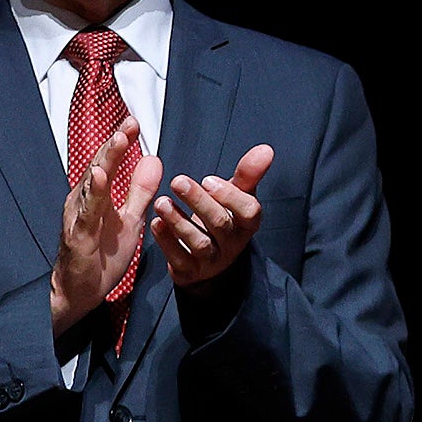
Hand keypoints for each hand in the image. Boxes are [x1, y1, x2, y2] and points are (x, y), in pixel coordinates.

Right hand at [50, 114, 159, 336]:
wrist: (81, 290)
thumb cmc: (102, 253)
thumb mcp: (130, 218)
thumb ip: (139, 190)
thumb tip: (153, 158)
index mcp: (97, 196)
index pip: (110, 164)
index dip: (121, 143)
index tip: (135, 121)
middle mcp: (84, 202)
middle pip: (99, 167)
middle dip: (114, 144)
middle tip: (130, 122)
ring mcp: (79, 218)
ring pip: (91, 186)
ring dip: (104, 162)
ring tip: (118, 141)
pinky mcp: (79, 236)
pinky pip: (88, 213)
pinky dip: (94, 194)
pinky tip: (100, 178)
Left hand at [155, 145, 272, 288]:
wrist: (209, 262)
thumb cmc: (222, 220)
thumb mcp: (237, 198)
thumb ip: (248, 175)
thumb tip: (266, 149)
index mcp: (247, 224)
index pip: (249, 212)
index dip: (230, 197)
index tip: (208, 179)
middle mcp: (233, 243)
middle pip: (220, 224)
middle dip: (199, 202)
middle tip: (178, 181)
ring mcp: (212, 260)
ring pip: (199, 242)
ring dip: (179, 222)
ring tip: (161, 202)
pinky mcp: (190, 271)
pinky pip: (179, 258)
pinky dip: (166, 241)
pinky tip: (156, 223)